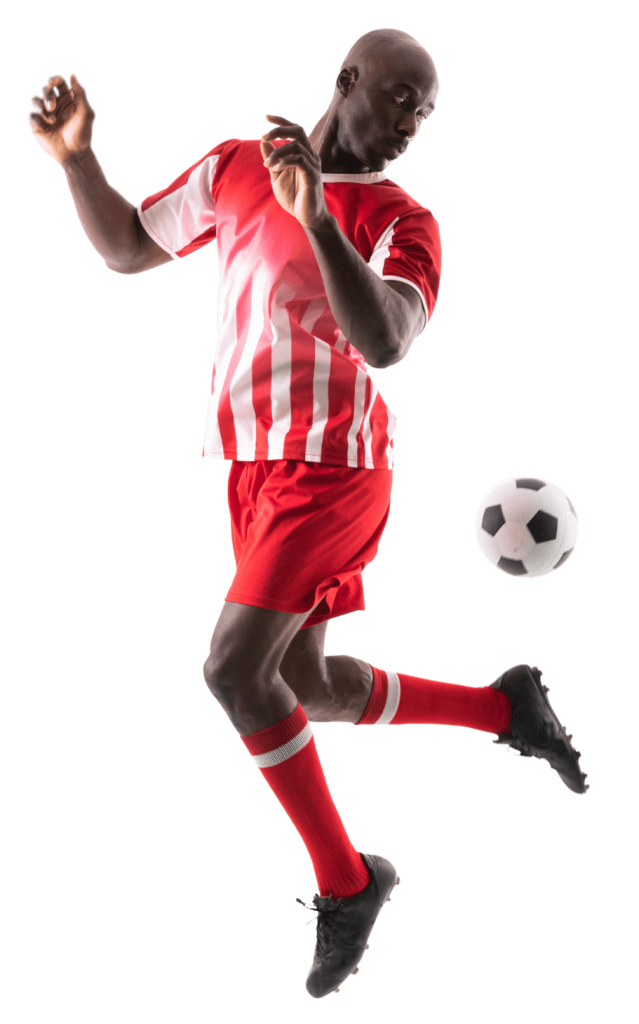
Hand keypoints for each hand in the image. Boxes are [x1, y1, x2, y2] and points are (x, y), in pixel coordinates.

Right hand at [27, 73, 95, 166]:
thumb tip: (72, 75)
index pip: (57, 82)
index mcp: (67, 99)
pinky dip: (38, 119)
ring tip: (52, 120)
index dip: (54, 79)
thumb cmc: (82, 134)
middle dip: (47, 96)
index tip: (53, 83)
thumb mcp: (85, 113)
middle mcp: (55, 104)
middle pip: (45, 89)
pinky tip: (47, 127)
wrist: (74, 154)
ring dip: (42, 106)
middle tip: (53, 107)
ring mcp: (46, 114)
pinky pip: (32, 115)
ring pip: (35, 99)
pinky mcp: (38, 124)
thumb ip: (80, 93)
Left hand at [260, 114, 328, 229]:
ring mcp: (312, 166)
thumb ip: (272, 158)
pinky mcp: (312, 177)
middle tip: (264, 136)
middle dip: (279, 130)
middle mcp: (310, 156)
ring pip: (296, 146)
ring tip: (267, 164)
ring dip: (277, 152)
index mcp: (303, 154)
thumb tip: (263, 142)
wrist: (308, 217)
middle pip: (298, 131)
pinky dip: (285, 162)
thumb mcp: (277, 175)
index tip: (266, 116)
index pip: (295, 130)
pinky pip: (299, 161)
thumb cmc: (294, 197)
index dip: (281, 121)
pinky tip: (276, 169)